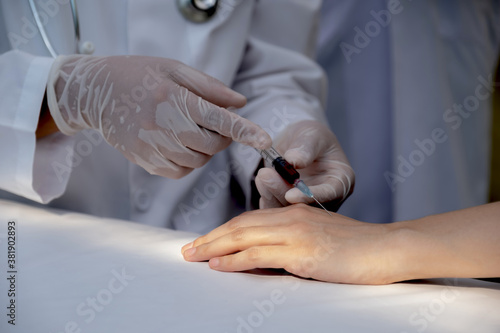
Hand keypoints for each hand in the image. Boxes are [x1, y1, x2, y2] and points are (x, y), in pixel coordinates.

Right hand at [47, 55, 270, 177]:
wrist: (97, 93)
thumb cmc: (139, 75)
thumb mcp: (174, 69)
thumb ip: (210, 87)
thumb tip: (241, 104)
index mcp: (174, 99)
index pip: (218, 119)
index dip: (245, 131)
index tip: (265, 140)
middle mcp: (164, 126)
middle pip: (211, 145)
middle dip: (220, 137)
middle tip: (211, 122)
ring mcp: (152, 146)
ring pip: (197, 161)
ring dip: (204, 149)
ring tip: (189, 129)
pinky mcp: (145, 161)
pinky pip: (180, 172)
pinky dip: (188, 161)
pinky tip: (178, 143)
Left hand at [181, 204, 398, 284]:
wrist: (386, 248)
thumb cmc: (356, 248)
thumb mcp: (317, 243)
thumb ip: (289, 247)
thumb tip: (261, 261)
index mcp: (293, 214)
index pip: (249, 219)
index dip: (223, 230)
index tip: (204, 241)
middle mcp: (291, 218)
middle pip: (240, 225)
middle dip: (210, 238)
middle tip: (186, 249)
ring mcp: (296, 234)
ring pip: (244, 236)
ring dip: (214, 247)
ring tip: (192, 256)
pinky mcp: (303, 252)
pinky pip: (261, 253)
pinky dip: (235, 259)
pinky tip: (219, 264)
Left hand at [255, 120, 353, 210]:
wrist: (296, 143)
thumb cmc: (311, 137)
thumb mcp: (312, 135)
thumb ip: (305, 147)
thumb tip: (294, 161)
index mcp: (341, 181)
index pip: (330, 194)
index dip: (310, 196)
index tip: (291, 194)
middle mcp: (327, 199)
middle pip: (307, 207)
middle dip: (283, 193)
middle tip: (265, 176)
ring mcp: (308, 206)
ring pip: (289, 211)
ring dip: (272, 195)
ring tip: (262, 175)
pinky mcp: (290, 208)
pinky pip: (278, 212)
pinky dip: (267, 199)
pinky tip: (262, 184)